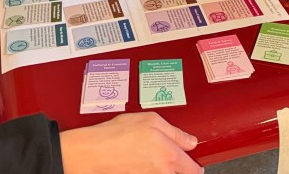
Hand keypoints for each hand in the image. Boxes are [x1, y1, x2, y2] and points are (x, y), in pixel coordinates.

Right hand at [59, 112, 202, 173]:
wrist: (94, 152)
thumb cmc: (118, 135)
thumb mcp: (151, 120)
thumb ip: (176, 132)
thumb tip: (190, 141)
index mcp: (170, 156)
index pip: (194, 170)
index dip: (194, 165)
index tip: (193, 162)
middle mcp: (163, 173)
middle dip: (181, 169)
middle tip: (173, 159)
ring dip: (164, 169)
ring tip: (151, 157)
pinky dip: (150, 171)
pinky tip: (141, 161)